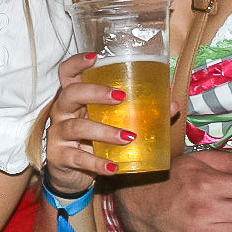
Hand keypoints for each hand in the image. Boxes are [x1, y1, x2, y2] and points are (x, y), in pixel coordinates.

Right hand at [41, 52, 126, 193]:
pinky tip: (114, 168)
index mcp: (75, 98)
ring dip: (104, 131)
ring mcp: (59, 134)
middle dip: (94, 92)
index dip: (77, 63)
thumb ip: (139, 112)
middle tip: (121, 97)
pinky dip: (98, 163)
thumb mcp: (109, 122)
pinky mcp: (60, 157)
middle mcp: (63, 112)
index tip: (95, 57)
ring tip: (128, 138)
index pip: (68, 74)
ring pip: (77, 127)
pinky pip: (79, 158)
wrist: (70, 174)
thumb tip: (172, 103)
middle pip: (70, 93)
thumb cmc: (92, 140)